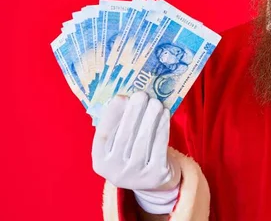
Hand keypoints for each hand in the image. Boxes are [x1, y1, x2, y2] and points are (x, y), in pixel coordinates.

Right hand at [92, 91, 180, 213]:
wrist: (152, 179)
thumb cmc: (132, 152)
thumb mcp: (118, 144)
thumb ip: (118, 124)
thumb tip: (126, 98)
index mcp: (100, 161)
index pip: (103, 135)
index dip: (112, 115)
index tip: (121, 97)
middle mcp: (114, 171)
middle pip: (125, 136)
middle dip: (134, 113)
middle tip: (142, 94)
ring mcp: (136, 175)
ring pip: (144, 140)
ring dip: (151, 118)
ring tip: (156, 102)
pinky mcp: (156, 175)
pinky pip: (160, 147)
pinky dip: (163, 128)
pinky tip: (165, 114)